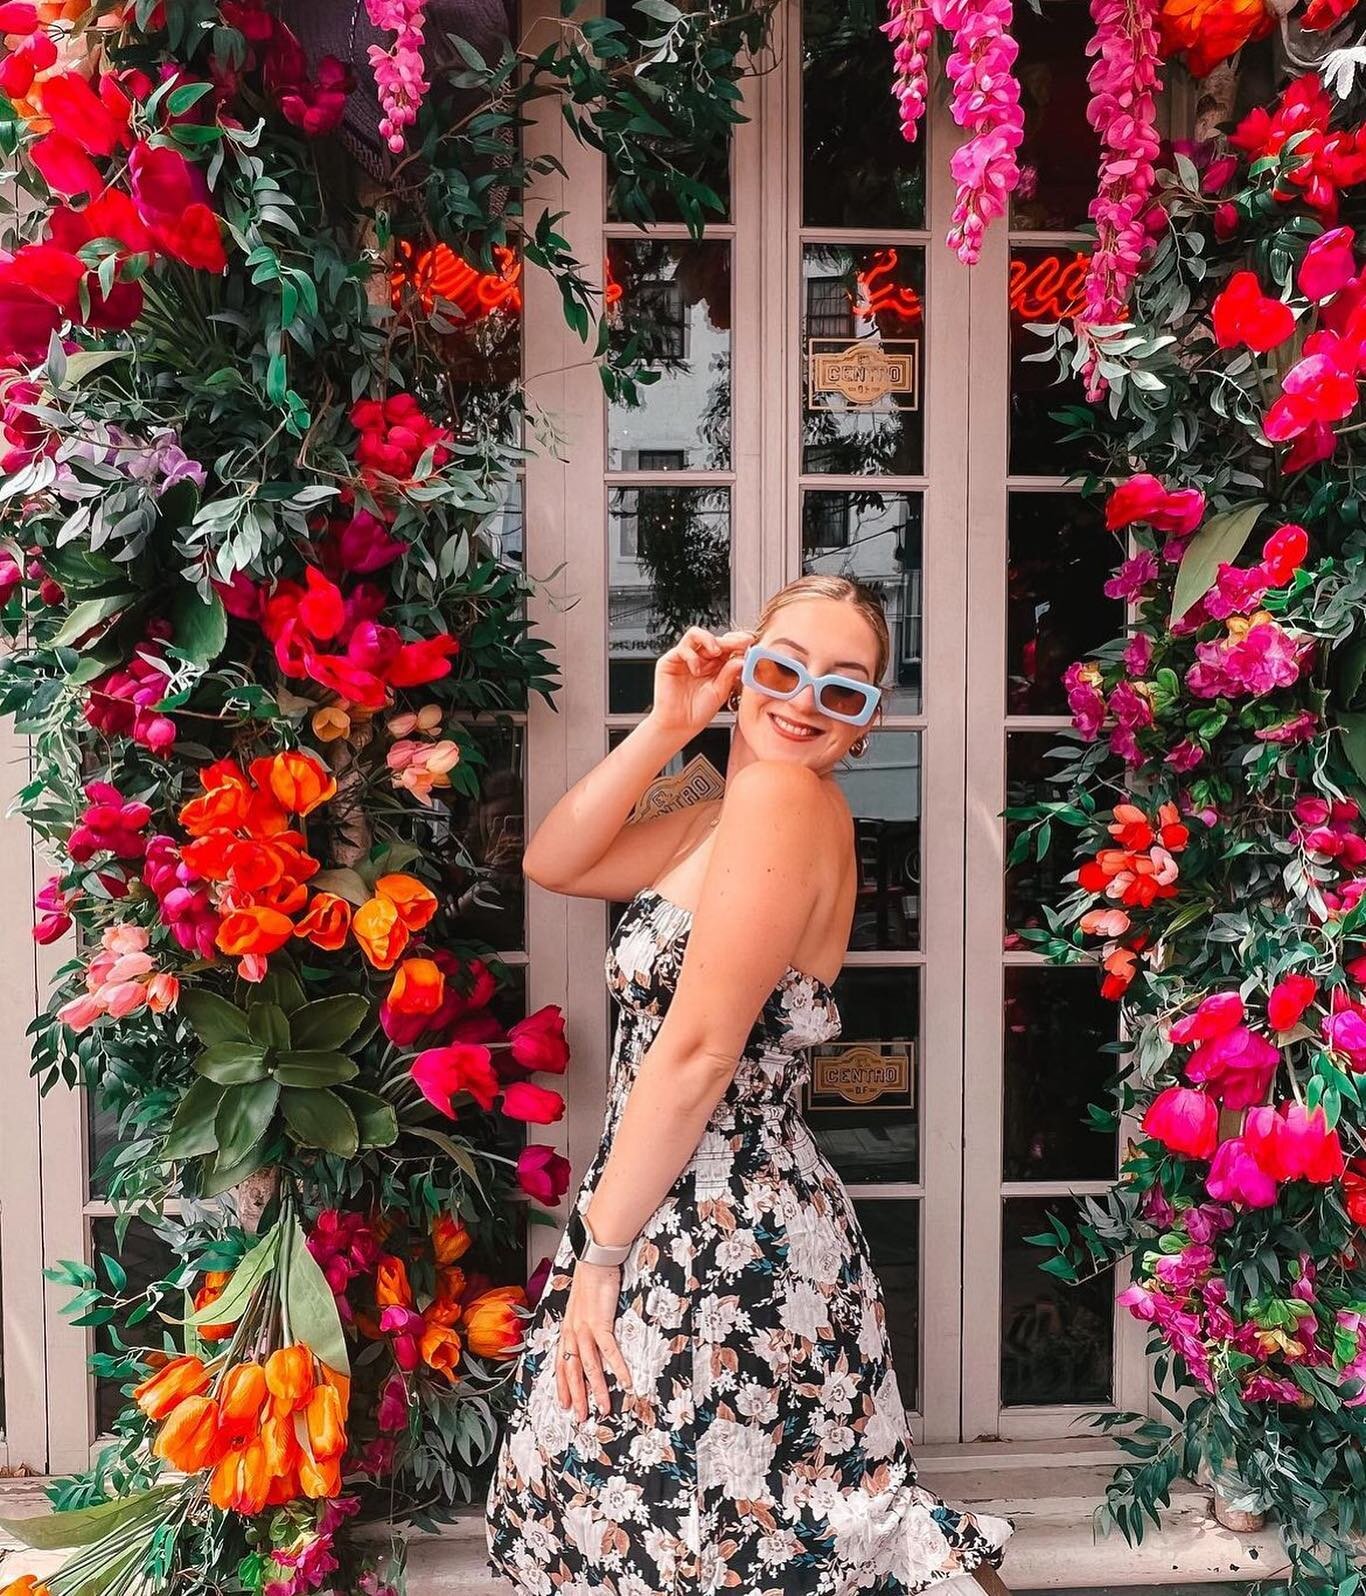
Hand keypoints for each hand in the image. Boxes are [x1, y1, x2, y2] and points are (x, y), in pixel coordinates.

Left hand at [555, 1261, 632, 1419]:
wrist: (594, 1261)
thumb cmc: (590, 1281)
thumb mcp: (581, 1307)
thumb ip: (582, 1324)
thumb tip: (589, 1338)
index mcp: (567, 1329)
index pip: (561, 1363)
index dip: (562, 1385)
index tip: (565, 1404)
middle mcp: (572, 1332)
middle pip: (572, 1371)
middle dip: (577, 1396)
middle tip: (582, 1416)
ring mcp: (585, 1328)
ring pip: (589, 1366)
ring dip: (598, 1389)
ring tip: (605, 1407)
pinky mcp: (600, 1323)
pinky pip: (609, 1351)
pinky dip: (618, 1368)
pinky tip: (626, 1381)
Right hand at [648, 626, 754, 741]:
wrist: (679, 726)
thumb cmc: (698, 712)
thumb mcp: (720, 692)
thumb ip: (729, 674)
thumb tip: (742, 658)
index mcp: (715, 665)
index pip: (727, 646)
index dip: (738, 642)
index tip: (749, 643)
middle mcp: (701, 659)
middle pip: (715, 639)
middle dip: (729, 640)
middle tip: (740, 643)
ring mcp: (685, 658)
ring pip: (696, 634)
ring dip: (709, 640)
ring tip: (716, 652)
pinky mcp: (670, 661)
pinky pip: (682, 648)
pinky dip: (692, 655)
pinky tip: (696, 670)